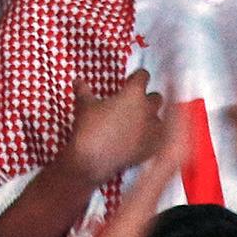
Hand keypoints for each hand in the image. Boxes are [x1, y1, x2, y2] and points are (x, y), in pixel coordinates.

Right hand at [66, 68, 169, 184]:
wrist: (94, 160)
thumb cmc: (90, 129)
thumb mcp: (84, 106)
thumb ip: (83, 91)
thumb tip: (78, 81)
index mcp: (133, 94)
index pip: (143, 76)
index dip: (137, 77)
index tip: (131, 80)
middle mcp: (148, 109)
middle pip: (156, 97)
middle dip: (147, 99)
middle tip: (133, 103)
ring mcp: (154, 129)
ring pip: (159, 118)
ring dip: (150, 118)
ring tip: (137, 123)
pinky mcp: (153, 147)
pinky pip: (157, 138)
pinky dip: (150, 137)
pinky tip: (139, 140)